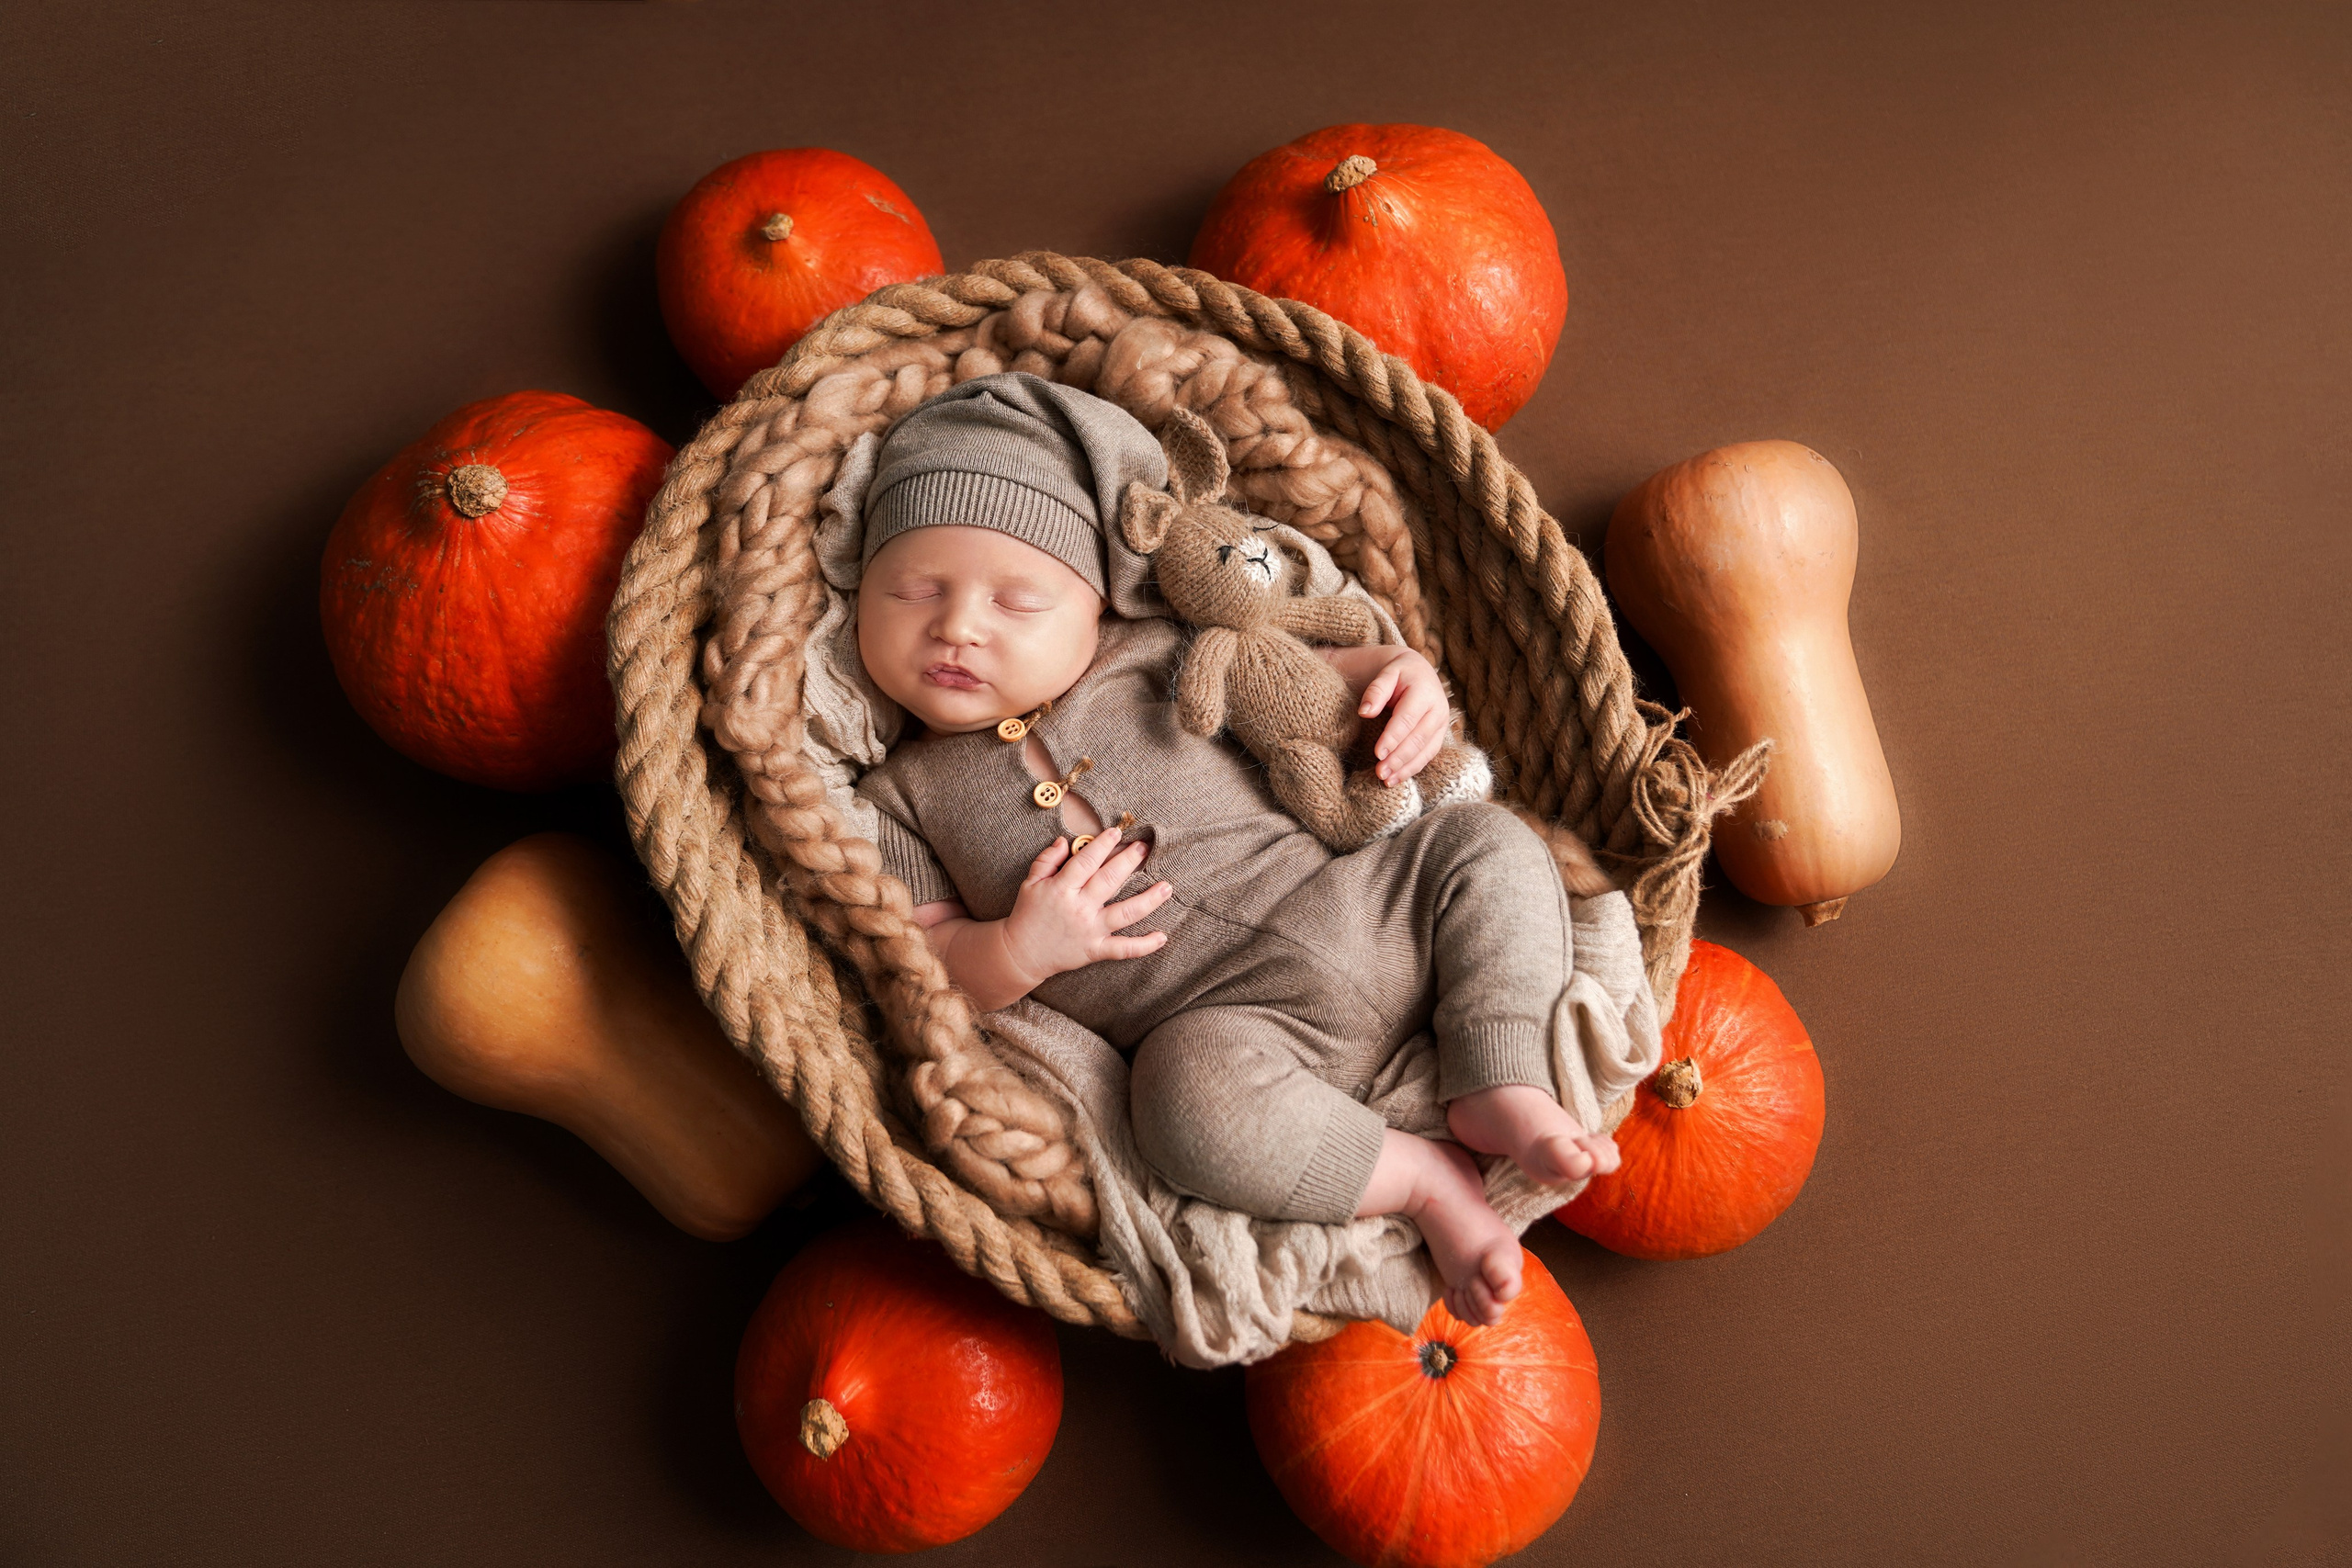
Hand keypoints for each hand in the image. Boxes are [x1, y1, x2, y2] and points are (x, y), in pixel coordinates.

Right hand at [999, 828, 1171, 984]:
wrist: (1020, 954)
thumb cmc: (1027, 914)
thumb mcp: (1030, 883)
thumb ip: (1047, 859)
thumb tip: (1066, 840)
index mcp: (1061, 888)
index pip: (1086, 861)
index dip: (1103, 845)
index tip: (1117, 832)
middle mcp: (1079, 908)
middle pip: (1109, 880)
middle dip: (1129, 861)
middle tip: (1145, 847)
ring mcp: (1090, 930)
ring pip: (1125, 913)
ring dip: (1148, 900)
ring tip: (1167, 887)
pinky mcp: (1095, 950)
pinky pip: (1123, 949)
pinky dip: (1144, 945)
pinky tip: (1162, 937)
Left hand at [1326, 645, 1450, 784]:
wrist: (1419, 673)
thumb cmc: (1399, 674)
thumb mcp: (1387, 673)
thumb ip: (1376, 691)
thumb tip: (1364, 712)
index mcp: (1425, 692)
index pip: (1407, 719)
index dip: (1393, 737)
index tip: (1378, 754)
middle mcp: (1438, 709)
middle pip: (1418, 739)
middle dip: (1398, 758)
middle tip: (1379, 772)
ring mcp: (1441, 725)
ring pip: (1425, 751)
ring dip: (1406, 768)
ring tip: (1386, 780)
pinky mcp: (1439, 736)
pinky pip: (1427, 755)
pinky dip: (1412, 769)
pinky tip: (1396, 778)